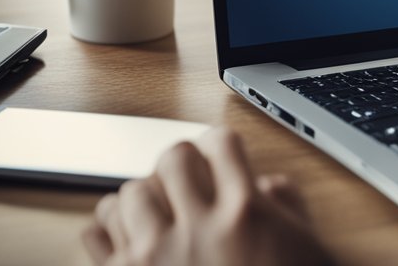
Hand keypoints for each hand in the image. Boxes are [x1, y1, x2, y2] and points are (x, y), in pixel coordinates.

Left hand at [82, 128, 333, 265]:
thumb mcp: (304, 246)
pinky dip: (108, 233)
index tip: (221, 155)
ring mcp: (155, 259)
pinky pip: (93, 237)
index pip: (221, 143)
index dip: (222, 146)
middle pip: (173, 158)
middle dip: (184, 164)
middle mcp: (197, 229)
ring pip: (128, 193)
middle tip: (190, 180)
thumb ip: (285, 206)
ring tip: (158, 211)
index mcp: (246, 213)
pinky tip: (130, 239)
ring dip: (144, 197)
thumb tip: (265, 186)